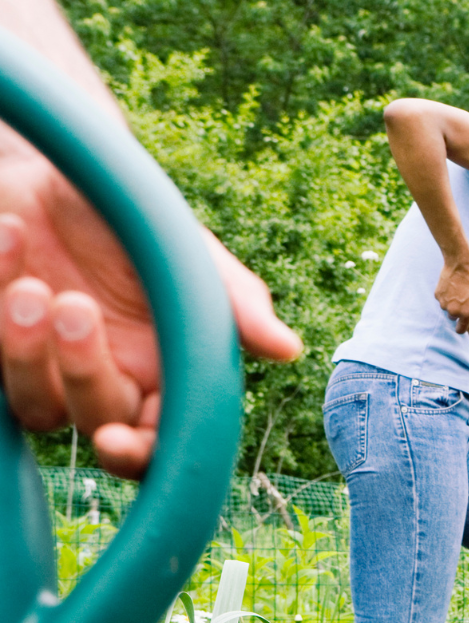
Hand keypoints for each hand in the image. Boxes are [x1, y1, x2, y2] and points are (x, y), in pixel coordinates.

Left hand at [0, 145, 300, 476]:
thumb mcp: (188, 253)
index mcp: (167, 371)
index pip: (163, 441)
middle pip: (97, 423)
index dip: (141, 455)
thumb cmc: (133, 215)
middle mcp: (109, 380)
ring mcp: (44, 367)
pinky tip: (8, 237)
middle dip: (81, 374)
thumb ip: (234, 302)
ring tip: (28, 284)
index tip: (113, 442)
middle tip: (72, 307)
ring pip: (34, 406)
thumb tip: (287, 348)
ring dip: (23, 350)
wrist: (59, 167)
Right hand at [436, 257, 468, 323]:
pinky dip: (446, 296)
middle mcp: (453, 310)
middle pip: (454, 318)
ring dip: (451, 304)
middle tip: (464, 301)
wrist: (459, 264)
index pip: (461, 329)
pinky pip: (442, 300)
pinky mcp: (437, 295)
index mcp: (466, 312)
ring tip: (458, 292)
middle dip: (458, 313)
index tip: (462, 326)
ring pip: (447, 309)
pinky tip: (451, 287)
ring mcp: (443, 303)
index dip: (462, 329)